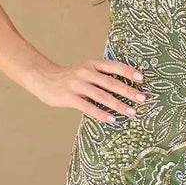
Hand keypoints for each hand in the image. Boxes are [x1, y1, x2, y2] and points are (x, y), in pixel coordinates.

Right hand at [30, 58, 145, 123]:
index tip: (141, 78)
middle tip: (143, 99)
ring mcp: (77, 85)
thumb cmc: (69, 78)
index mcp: (91, 64)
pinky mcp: (69, 97)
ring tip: (131, 112)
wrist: (42, 78)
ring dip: (118, 105)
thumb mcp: (85, 70)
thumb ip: (101, 76)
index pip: (113, 66)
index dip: (128, 71)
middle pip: (110, 82)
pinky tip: (111, 119)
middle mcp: (85, 72)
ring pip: (101, 95)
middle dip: (128, 91)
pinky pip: (88, 107)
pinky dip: (101, 113)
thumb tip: (125, 86)